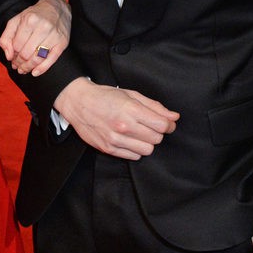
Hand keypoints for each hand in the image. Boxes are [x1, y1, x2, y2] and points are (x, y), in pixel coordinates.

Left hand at [0, 0, 70, 75]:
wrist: (57, 8)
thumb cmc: (34, 16)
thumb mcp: (16, 21)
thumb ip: (6, 37)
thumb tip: (8, 56)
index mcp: (29, 20)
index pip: (17, 45)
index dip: (13, 55)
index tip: (12, 58)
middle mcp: (43, 27)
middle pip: (26, 53)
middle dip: (19, 62)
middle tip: (17, 65)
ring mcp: (54, 35)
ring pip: (37, 58)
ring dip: (28, 67)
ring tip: (23, 69)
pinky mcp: (62, 42)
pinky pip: (51, 59)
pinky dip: (42, 69)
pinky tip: (34, 73)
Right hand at [54, 78, 178, 158]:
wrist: (78, 103)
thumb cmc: (105, 96)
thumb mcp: (131, 95)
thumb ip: (155, 107)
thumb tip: (174, 117)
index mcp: (131, 109)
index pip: (162, 125)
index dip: (168, 124)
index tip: (166, 123)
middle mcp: (123, 126)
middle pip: (156, 139)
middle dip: (157, 133)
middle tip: (150, 126)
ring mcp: (115, 139)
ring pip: (147, 150)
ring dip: (147, 143)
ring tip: (139, 134)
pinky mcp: (108, 149)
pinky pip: (134, 157)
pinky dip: (135, 150)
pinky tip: (130, 139)